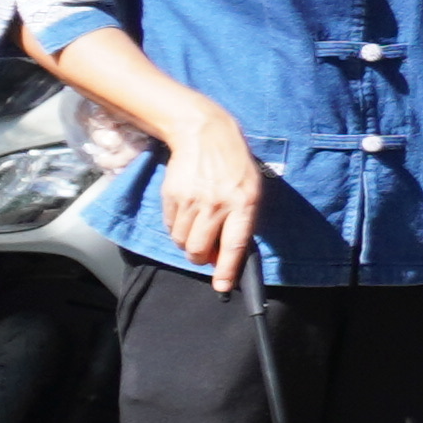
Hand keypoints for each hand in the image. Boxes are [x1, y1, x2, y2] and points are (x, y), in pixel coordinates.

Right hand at [156, 116, 268, 292]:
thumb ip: (242, 222)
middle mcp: (217, 205)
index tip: (222, 287)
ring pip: (183, 242)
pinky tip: (188, 213)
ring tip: (199, 227)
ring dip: (189, 243)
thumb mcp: (251, 191)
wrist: (205, 135)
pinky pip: (171, 227)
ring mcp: (192, 201)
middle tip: (206, 252)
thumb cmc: (234, 166)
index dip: (227, 270)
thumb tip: (225, 254)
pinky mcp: (172, 196)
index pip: (234, 245)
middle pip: (200, 250)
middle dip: (201, 259)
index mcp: (244, 204)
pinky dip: (178, 228)